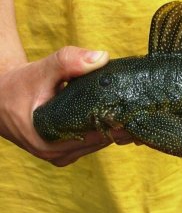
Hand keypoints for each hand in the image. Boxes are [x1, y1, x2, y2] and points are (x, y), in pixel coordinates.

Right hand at [0, 46, 133, 166]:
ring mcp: (63, 154)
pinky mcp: (66, 149)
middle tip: (136, 102)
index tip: (133, 105)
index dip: (117, 120)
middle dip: (119, 122)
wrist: (0, 96)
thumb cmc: (19, 85)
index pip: (96, 136)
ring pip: (99, 142)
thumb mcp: (41, 70)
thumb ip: (69, 62)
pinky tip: (115, 113)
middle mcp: (58, 154)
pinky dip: (104, 127)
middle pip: (101, 140)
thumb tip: (102, 58)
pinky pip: (93, 140)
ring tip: (129, 106)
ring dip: (113, 125)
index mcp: (49, 143)